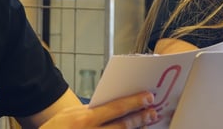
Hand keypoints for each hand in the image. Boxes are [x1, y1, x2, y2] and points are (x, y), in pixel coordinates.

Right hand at [40, 91, 156, 128]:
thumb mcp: (69, 114)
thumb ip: (90, 111)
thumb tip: (111, 106)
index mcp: (84, 119)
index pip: (116, 108)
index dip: (134, 102)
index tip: (147, 97)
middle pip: (123, 126)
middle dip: (140, 118)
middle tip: (153, 112)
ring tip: (148, 123)